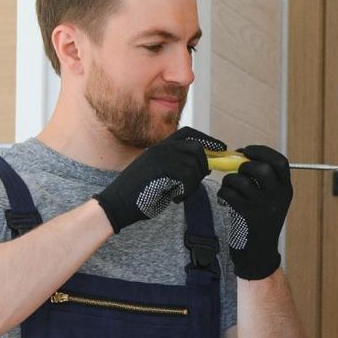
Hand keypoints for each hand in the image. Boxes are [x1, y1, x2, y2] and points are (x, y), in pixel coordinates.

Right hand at [92, 126, 227, 232]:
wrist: (116, 204)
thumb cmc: (138, 195)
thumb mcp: (159, 176)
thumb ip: (177, 168)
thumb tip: (204, 168)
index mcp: (160, 147)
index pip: (188, 133)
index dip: (207, 140)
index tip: (221, 148)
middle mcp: (161, 148)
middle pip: (197, 149)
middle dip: (203, 167)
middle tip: (193, 184)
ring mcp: (161, 156)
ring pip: (194, 165)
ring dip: (192, 184)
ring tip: (177, 194)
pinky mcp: (162, 168)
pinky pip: (188, 178)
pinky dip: (185, 192)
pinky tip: (173, 198)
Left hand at [215, 144, 291, 279]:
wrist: (259, 255)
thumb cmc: (260, 224)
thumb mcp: (271, 202)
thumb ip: (262, 181)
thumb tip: (240, 157)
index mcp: (286, 190)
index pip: (280, 162)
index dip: (262, 151)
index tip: (247, 151)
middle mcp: (278, 198)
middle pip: (262, 168)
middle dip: (244, 165)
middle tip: (238, 171)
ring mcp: (263, 207)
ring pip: (241, 180)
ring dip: (230, 180)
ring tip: (229, 187)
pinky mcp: (247, 216)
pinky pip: (229, 194)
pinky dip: (223, 193)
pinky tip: (225, 199)